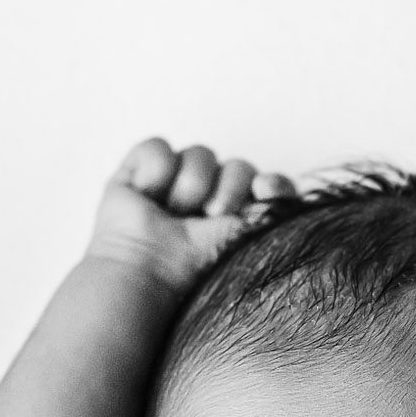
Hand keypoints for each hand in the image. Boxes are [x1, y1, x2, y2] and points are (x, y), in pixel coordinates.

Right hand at [85, 137, 295, 294]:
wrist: (148, 268)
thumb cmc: (194, 265)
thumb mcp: (246, 238)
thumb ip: (271, 212)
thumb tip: (274, 182)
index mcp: (239, 219)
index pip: (268, 186)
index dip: (270, 184)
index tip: (264, 189)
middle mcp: (210, 198)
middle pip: (238, 166)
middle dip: (228, 189)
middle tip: (210, 214)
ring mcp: (176, 181)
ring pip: (201, 154)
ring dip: (190, 185)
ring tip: (173, 214)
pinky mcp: (141, 169)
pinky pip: (158, 147)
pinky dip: (155, 171)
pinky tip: (147, 195)